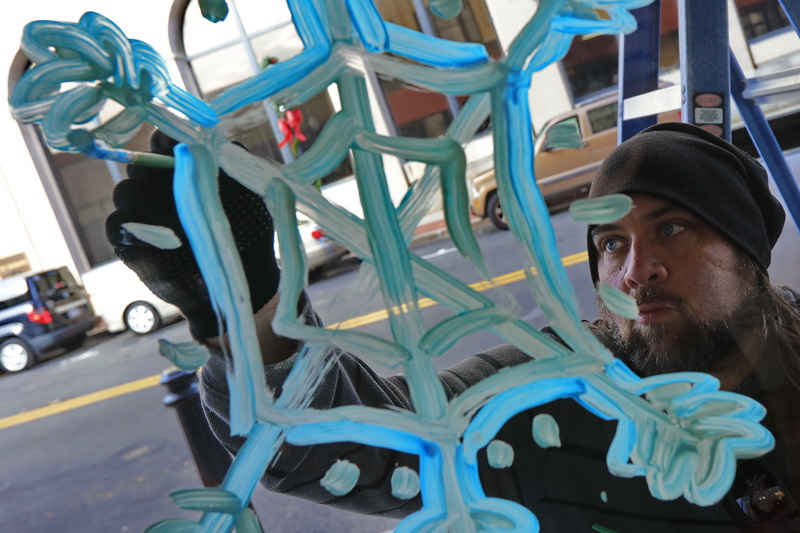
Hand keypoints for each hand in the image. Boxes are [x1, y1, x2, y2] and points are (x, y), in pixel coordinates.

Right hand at [106, 130, 279, 338]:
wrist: (242, 276)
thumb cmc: (249, 230)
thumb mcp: (250, 192)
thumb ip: (230, 165)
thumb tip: (199, 145)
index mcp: (185, 167)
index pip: (163, 140)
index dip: (167, 140)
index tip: (181, 150)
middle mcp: (160, 186)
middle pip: (139, 162)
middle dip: (153, 169)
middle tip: (176, 182)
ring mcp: (144, 213)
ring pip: (126, 191)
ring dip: (146, 198)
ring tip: (175, 218)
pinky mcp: (132, 241)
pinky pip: (115, 223)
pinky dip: (130, 225)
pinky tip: (161, 236)